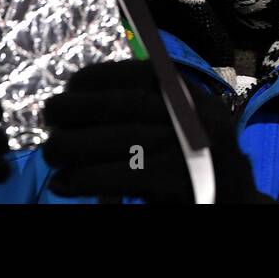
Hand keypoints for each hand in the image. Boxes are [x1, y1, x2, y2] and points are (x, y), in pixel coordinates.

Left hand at [42, 59, 272, 202]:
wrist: (230, 203)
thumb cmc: (191, 162)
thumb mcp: (179, 122)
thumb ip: (146, 106)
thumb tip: (79, 95)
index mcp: (190, 96)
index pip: (139, 74)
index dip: (98, 78)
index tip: (69, 88)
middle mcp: (194, 118)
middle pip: (126, 106)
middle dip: (78, 108)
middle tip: (48, 118)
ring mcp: (187, 151)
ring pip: (120, 140)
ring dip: (74, 147)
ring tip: (51, 154)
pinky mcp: (176, 185)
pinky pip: (122, 177)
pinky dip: (85, 179)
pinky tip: (64, 184)